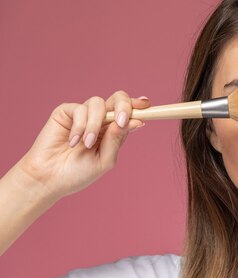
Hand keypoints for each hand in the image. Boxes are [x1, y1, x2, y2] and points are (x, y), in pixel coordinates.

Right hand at [16, 91, 149, 200]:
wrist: (50, 179)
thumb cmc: (78, 173)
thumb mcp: (104, 160)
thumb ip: (117, 140)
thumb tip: (135, 121)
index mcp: (113, 131)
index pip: (129, 112)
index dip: (138, 106)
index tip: (147, 105)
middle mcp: (101, 120)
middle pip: (117, 98)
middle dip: (123, 106)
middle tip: (121, 120)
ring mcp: (83, 115)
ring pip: (98, 103)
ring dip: (95, 125)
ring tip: (87, 144)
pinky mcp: (66, 112)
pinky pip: (80, 109)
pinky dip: (80, 126)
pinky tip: (74, 142)